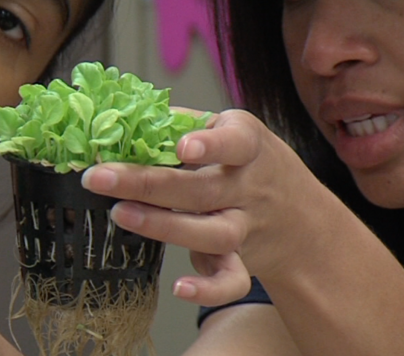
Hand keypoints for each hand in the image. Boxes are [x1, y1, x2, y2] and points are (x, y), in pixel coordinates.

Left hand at [81, 108, 331, 307]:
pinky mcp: (244, 260)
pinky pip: (231, 279)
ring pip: (212, 233)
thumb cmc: (249, 164)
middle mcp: (248, 187)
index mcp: (247, 146)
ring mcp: (247, 226)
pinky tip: (179, 287)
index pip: (234, 142)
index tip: (182, 146)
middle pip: (201, 188)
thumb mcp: (229, 131)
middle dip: (147, 184)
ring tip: (119, 214)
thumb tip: (122, 114)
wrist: (303, 217)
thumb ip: (182, 123)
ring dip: (163, 226)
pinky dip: (209, 289)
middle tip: (100, 177)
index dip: (210, 144)